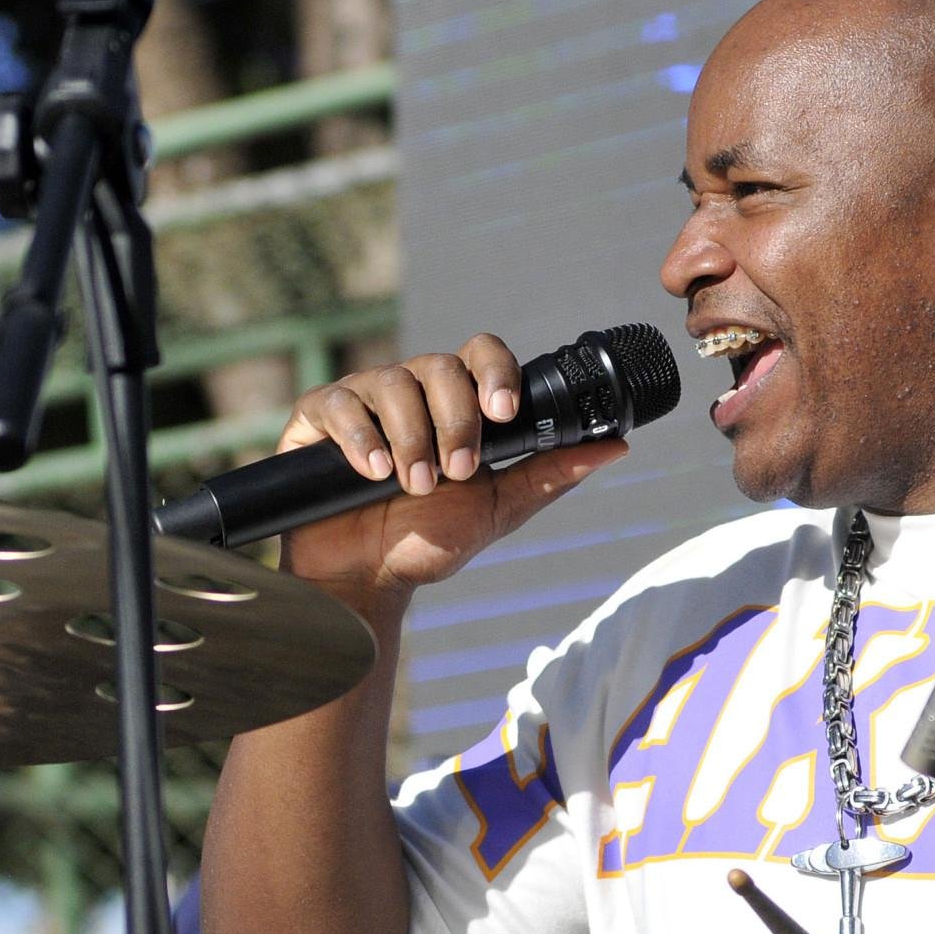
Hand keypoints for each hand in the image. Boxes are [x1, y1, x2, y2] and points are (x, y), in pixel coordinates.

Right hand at [277, 333, 626, 618]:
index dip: (495, 373)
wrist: (365, 579)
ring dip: (412, 439)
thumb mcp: (497, 510)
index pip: (481, 354)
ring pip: (394, 383)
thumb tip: (617, 447)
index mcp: (455, 403)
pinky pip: (340, 404)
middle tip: (455, 474)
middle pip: (441, 365)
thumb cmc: (425, 542)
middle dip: (454, 422)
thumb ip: (549, 474)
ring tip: (412, 487)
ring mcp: (364, 400)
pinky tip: (372, 473)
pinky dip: (360, 438)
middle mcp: (411, 391)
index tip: (502, 414)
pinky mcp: (318, 418)